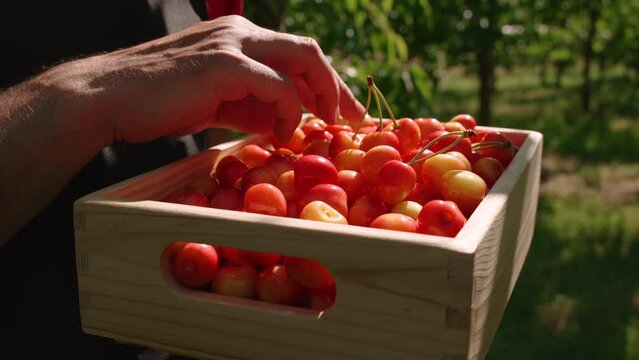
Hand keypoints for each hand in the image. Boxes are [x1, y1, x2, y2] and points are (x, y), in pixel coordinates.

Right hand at [48, 15, 364, 143]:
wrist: (110, 99)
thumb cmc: (160, 104)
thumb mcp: (219, 104)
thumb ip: (254, 108)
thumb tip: (288, 126)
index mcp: (239, 39)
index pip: (296, 55)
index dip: (326, 84)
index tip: (343, 113)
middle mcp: (240, 33)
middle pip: (309, 52)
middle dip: (336, 87)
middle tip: (353, 120)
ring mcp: (233, 44)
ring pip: (301, 60)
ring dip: (322, 97)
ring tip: (326, 128)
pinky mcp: (223, 64)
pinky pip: (277, 86)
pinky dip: (290, 111)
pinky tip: (285, 134)